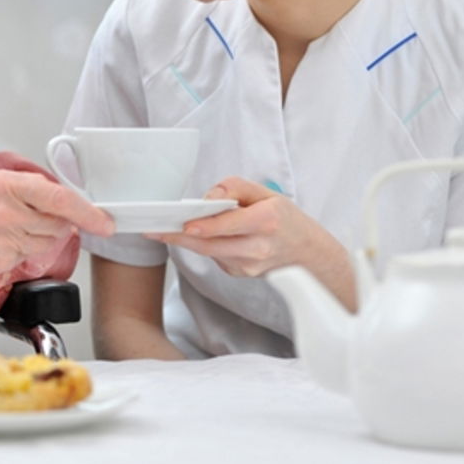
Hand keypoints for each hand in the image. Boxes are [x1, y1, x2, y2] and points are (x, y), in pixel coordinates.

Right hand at [0, 170, 113, 276]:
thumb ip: (22, 188)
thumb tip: (56, 199)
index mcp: (5, 185)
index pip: (60, 199)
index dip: (88, 212)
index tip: (104, 221)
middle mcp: (7, 214)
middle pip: (58, 225)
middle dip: (57, 223)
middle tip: (35, 216)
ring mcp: (1, 242)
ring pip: (44, 243)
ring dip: (37, 236)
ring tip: (7, 226)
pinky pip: (24, 257)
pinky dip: (19, 249)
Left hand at [146, 177, 345, 279]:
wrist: (309, 256)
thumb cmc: (286, 220)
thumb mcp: (267, 193)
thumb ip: (236, 188)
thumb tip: (208, 199)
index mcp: (268, 221)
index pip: (229, 224)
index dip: (204, 226)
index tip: (183, 224)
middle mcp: (258, 248)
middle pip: (211, 244)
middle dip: (180, 237)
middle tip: (153, 230)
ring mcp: (249, 266)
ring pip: (209, 253)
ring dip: (186, 242)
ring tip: (162, 230)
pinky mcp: (241, 274)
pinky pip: (216, 258)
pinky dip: (205, 246)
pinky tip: (200, 236)